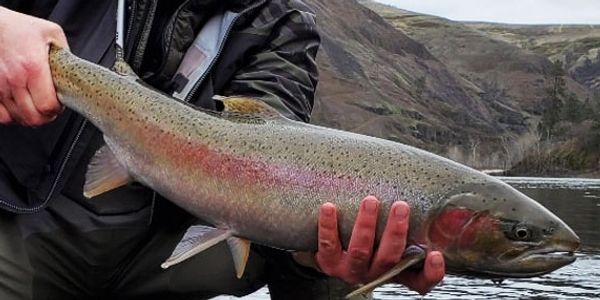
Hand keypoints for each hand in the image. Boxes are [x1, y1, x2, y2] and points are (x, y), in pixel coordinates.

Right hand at [0, 7, 67, 125]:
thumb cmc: (19, 28)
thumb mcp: (51, 33)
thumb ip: (66, 54)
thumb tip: (76, 71)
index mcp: (33, 67)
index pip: (48, 106)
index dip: (57, 108)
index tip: (59, 102)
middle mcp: (13, 78)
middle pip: (33, 118)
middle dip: (46, 116)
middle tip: (49, 107)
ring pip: (17, 118)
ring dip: (29, 115)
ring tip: (35, 104)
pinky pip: (1, 116)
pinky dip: (11, 115)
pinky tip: (19, 106)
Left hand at [315, 196, 444, 293]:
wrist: (333, 251)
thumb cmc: (372, 238)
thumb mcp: (395, 236)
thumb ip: (415, 224)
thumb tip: (447, 207)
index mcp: (396, 271)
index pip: (420, 281)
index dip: (431, 272)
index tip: (436, 254)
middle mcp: (375, 274)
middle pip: (388, 258)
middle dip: (395, 231)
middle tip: (401, 206)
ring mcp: (351, 270)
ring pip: (360, 251)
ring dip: (365, 226)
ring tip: (370, 201)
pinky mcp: (328, 263)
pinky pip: (328, 245)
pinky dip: (328, 225)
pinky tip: (329, 207)